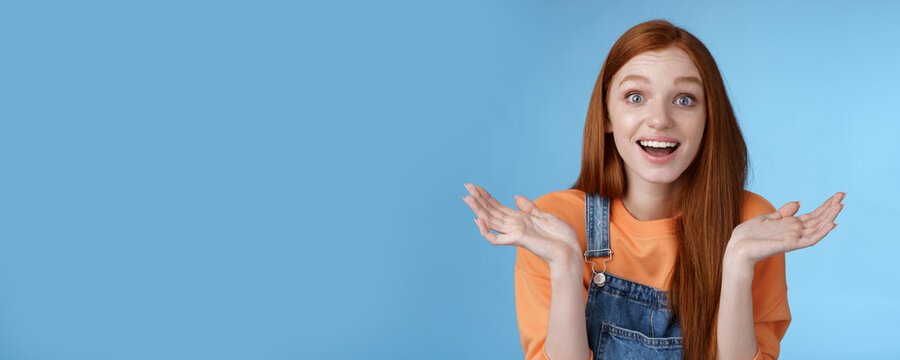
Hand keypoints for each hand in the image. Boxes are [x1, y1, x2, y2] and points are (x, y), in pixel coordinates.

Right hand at [462, 183, 579, 265]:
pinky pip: (496, 238)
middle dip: (478, 199)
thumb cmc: (561, 237)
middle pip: (491, 211)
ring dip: (478, 209)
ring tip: (467, 198)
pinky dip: (486, 231)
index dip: (486, 197)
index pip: (498, 206)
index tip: (475, 187)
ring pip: (490, 221)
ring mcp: (514, 233)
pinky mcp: (517, 240)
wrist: (570, 251)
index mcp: (520, 219)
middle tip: (466, 186)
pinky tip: (478, 220)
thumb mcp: (545, 216)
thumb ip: (529, 207)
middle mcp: (514, 225)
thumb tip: (516, 197)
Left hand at [727, 191, 845, 265]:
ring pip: (817, 227)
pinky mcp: (789, 244)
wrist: (738, 248)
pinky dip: (821, 233)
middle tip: (844, 194)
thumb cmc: (749, 234)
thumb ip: (784, 212)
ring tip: (841, 205)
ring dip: (829, 216)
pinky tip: (831, 224)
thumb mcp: (768, 217)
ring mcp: (794, 238)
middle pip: (818, 218)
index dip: (826, 205)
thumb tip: (799, 202)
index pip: (814, 214)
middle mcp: (796, 231)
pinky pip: (809, 239)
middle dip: (831, 207)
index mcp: (791, 224)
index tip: (838, 195)